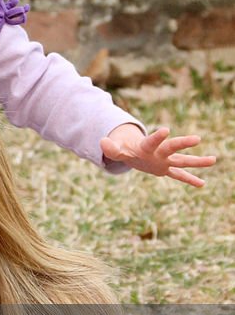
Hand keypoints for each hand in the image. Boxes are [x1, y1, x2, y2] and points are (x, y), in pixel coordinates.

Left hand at [100, 124, 215, 186]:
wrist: (133, 151)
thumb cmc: (124, 148)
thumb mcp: (116, 150)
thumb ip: (110, 148)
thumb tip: (102, 142)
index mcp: (146, 146)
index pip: (152, 141)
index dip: (157, 136)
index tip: (166, 130)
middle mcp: (159, 152)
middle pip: (172, 147)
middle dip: (183, 143)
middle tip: (197, 139)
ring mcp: (164, 161)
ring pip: (182, 161)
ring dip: (197, 162)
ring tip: (213, 160)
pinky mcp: (165, 169)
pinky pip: (179, 175)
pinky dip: (189, 180)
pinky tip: (202, 184)